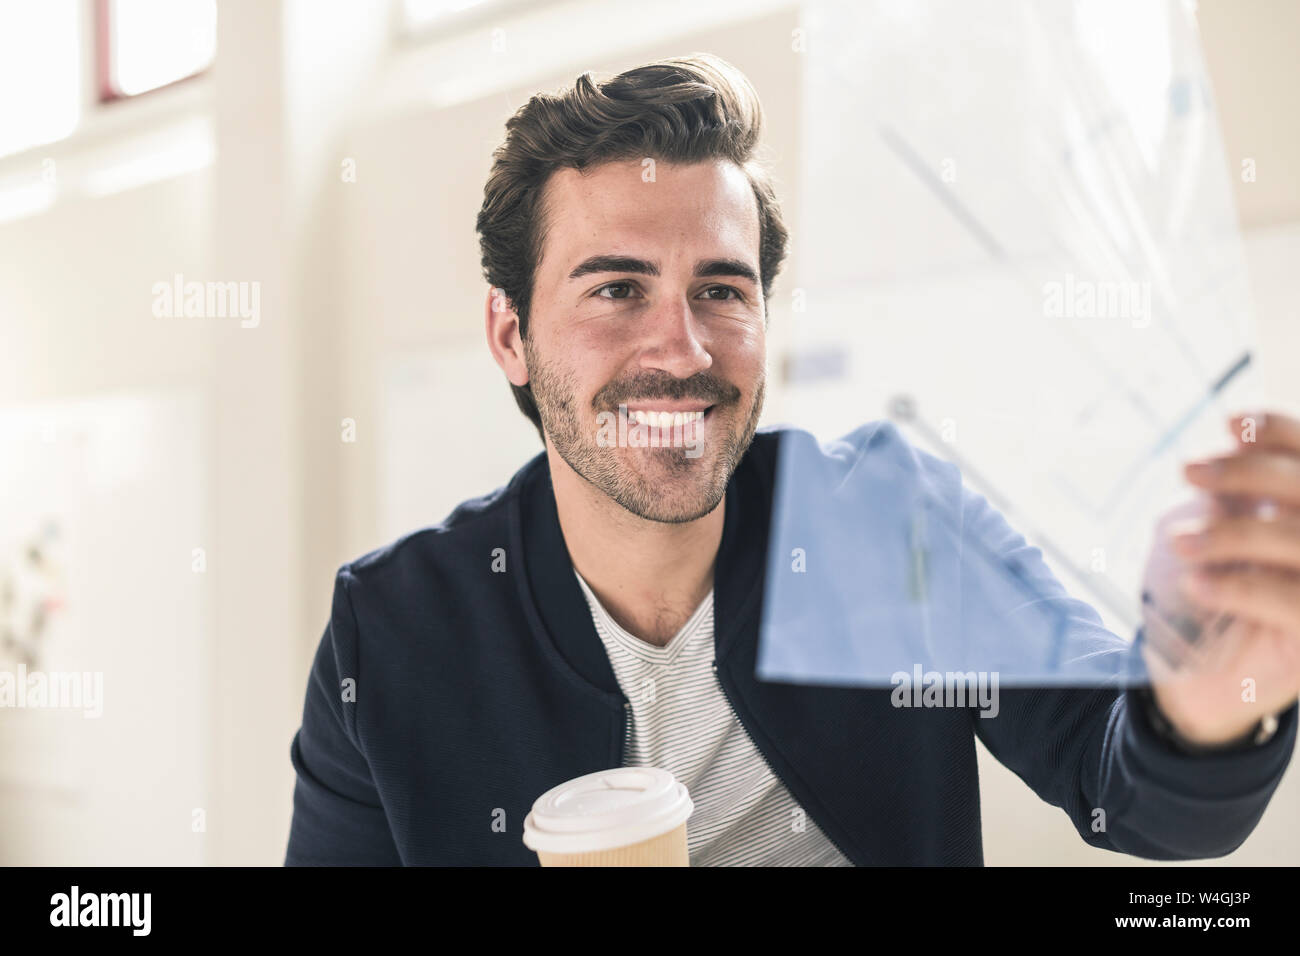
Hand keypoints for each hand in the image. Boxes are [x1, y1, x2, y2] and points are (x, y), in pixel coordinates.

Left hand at [1139, 411, 1299, 746]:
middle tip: (1189, 472)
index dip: (1282, 433)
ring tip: (1180, 542)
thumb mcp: (1215, 532)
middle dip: (1249, 473)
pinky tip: (1197, 583)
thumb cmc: (1206, 590)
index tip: (1229, 425)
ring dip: (1235, 533)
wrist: (1194, 678)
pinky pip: (1294, 603)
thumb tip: (1237, 445)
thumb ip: (1236, 495)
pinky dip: (1241, 586)